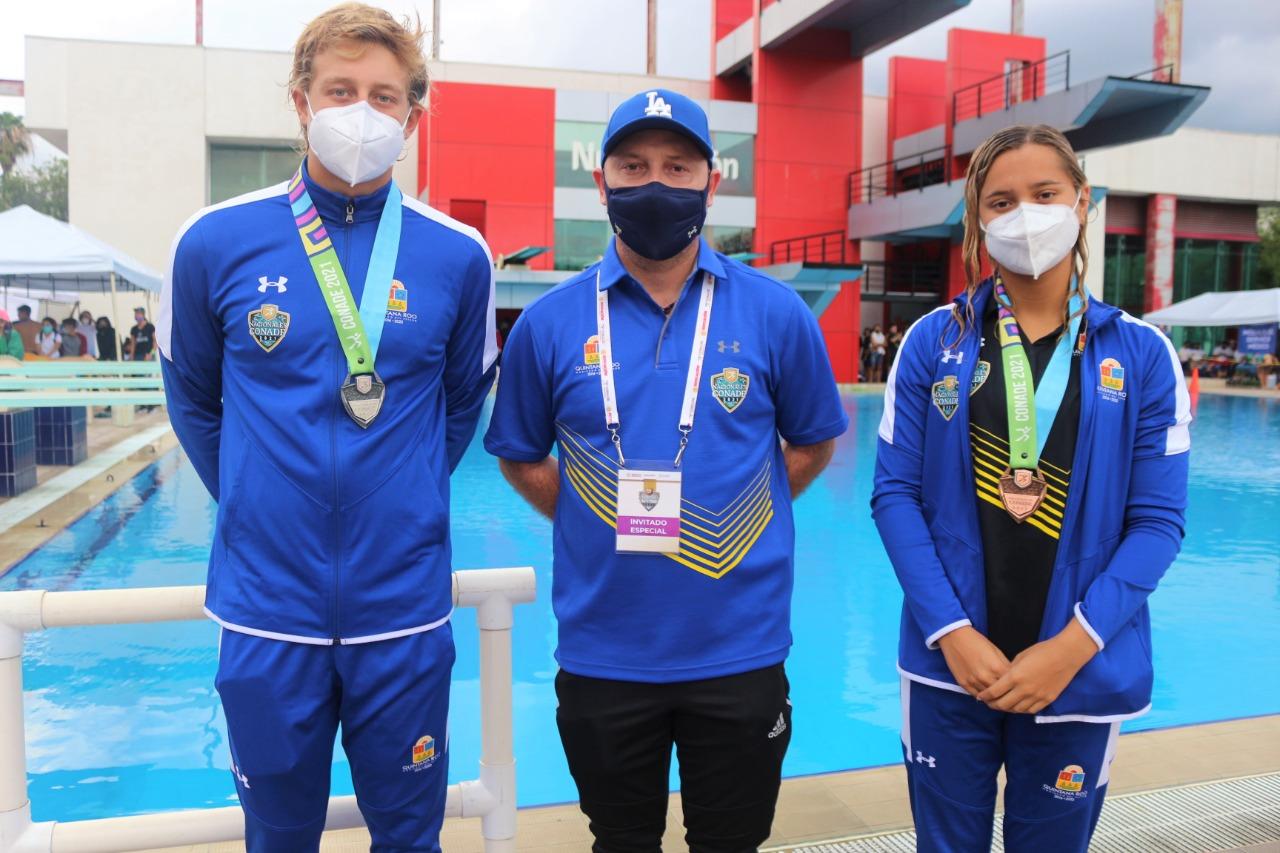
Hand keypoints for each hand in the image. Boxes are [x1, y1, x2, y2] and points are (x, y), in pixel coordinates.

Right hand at [937, 626, 1010, 696]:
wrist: (955, 637)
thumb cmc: (977, 641)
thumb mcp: (996, 651)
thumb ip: (1005, 666)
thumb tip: (1012, 677)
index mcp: (997, 667)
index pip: (1011, 684)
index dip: (1015, 686)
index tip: (1016, 687)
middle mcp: (985, 677)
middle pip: (1001, 694)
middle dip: (1005, 694)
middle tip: (1009, 694)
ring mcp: (973, 682)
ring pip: (988, 698)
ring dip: (994, 697)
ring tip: (998, 696)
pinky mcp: (963, 684)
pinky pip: (976, 696)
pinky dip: (982, 696)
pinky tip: (986, 694)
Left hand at [977, 619, 1099, 713]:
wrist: (1066, 654)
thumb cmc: (1042, 651)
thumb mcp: (1020, 657)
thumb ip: (1010, 671)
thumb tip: (1002, 679)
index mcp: (1015, 676)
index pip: (994, 692)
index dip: (985, 696)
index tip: (980, 696)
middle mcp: (1024, 689)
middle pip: (1003, 704)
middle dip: (993, 705)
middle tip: (989, 703)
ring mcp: (1037, 696)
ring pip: (1016, 710)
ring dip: (1007, 709)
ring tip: (1002, 705)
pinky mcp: (1047, 700)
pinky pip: (1030, 710)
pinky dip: (1021, 710)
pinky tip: (1018, 706)